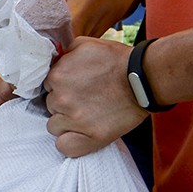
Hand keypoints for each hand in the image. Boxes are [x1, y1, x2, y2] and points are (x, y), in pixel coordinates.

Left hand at [44, 36, 145, 156]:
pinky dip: (70, 142)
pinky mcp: (89, 137)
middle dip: (64, 103)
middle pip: (51, 106)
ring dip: (67, 122)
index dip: (62, 87)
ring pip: (55, 126)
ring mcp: (74, 120)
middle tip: (86, 99)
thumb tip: (54, 61)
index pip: (48, 87)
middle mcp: (61, 99)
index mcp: (57, 76)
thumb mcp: (85, 45)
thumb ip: (64, 54)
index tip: (77, 88)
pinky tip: (81, 134)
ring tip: (87, 115)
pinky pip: (64, 146)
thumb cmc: (117, 60)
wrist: (144, 78)